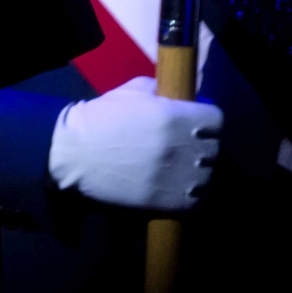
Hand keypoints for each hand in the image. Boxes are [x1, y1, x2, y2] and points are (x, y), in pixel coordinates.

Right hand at [47, 75, 220, 211]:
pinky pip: (197, 201)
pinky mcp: (165, 201)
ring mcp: (175, 176)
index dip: (208, 120)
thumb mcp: (132, 91)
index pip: (217, 120)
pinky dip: (193, 196)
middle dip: (204, 145)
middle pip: (215, 149)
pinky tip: (181, 189)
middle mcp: (181, 146)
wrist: (74, 154)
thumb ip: (160, 91)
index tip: (198, 123)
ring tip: (185, 171)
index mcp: (175, 116)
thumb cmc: (101, 118)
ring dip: (199, 172)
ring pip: (208, 176)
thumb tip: (177, 97)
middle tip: (189, 147)